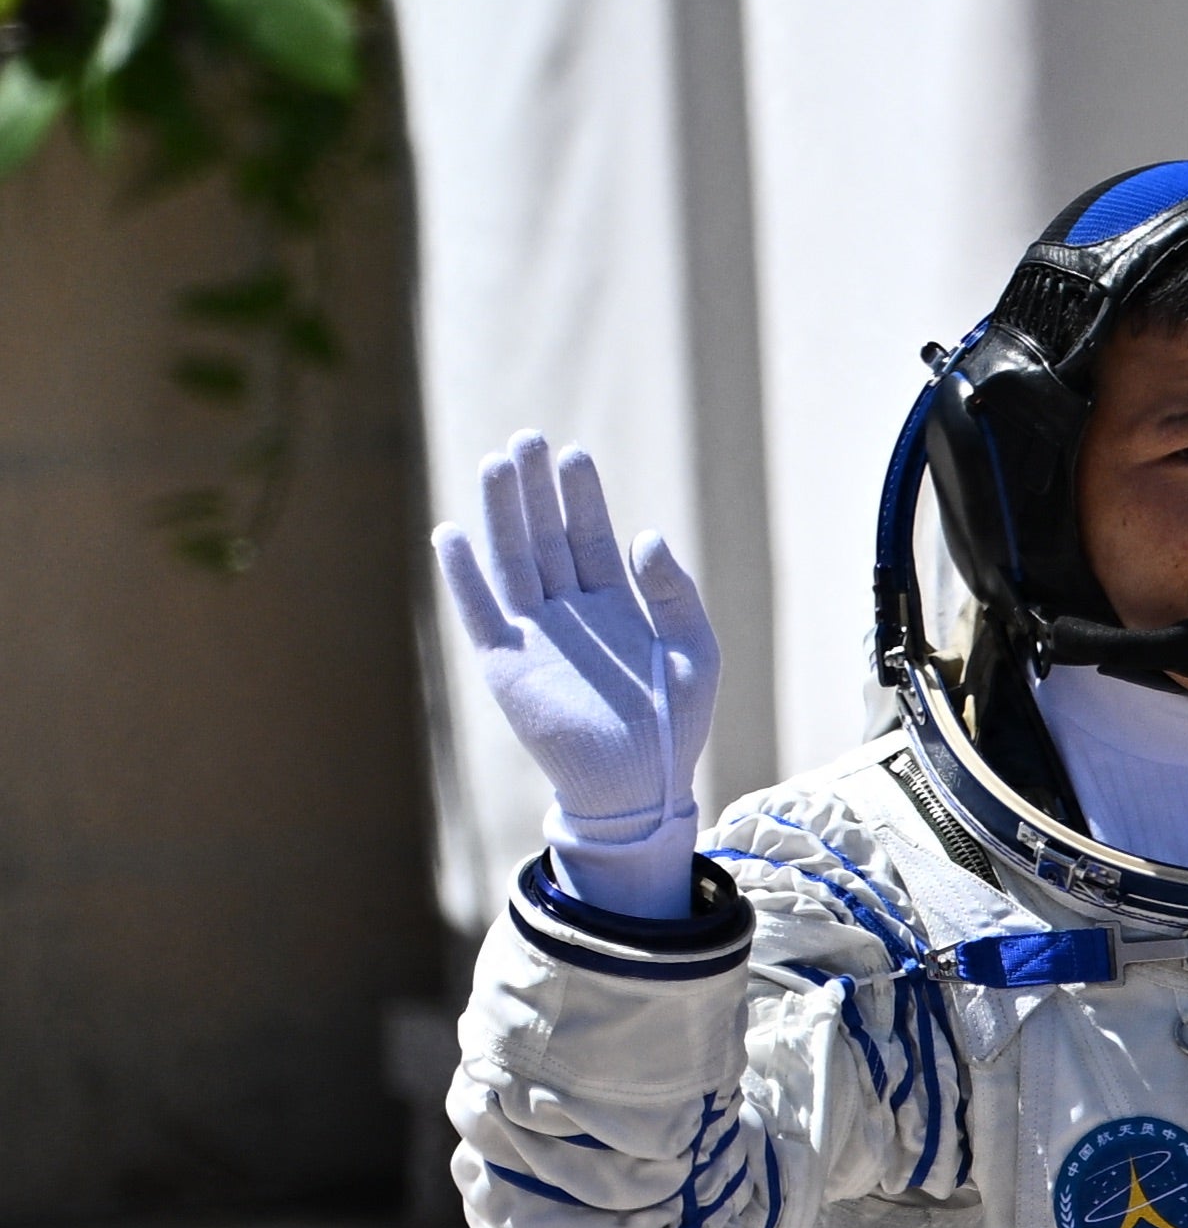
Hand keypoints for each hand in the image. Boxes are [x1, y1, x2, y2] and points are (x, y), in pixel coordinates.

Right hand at [433, 429, 718, 914]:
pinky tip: (451, 534)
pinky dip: (463, 577)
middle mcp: (567, 614)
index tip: (573, 456)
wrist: (641, 788)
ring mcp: (534, 637)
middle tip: (526, 439)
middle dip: (535, 491)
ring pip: (511, 563)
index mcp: (612, 607)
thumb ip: (674, 594)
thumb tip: (646, 536)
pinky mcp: (506, 666)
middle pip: (544, 538)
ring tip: (495, 465)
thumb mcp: (696, 652)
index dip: (581, 498)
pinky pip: (479, 613)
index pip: (589, 538)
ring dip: (500, 516)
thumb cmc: (675, 725)